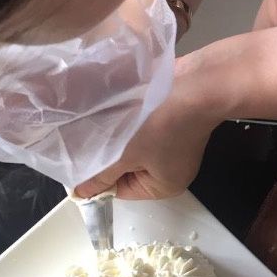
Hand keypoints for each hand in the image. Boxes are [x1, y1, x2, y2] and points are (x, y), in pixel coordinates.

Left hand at [74, 60, 218, 198]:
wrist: (197, 83)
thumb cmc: (161, 124)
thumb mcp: (125, 154)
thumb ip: (101, 175)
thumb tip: (82, 194)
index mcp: (165, 186)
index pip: (120, 190)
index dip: (100, 177)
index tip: (79, 158)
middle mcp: (172, 169)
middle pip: (128, 168)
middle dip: (110, 153)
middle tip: (88, 137)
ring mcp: (174, 144)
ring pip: (134, 146)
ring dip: (119, 135)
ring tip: (102, 121)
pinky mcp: (174, 122)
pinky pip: (145, 129)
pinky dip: (132, 122)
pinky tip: (120, 110)